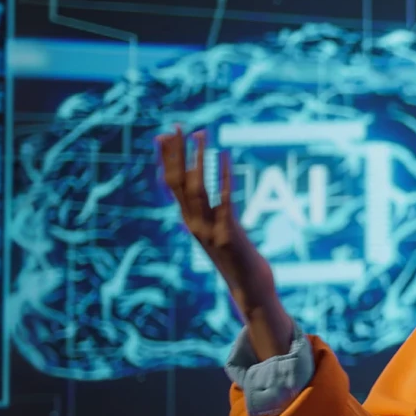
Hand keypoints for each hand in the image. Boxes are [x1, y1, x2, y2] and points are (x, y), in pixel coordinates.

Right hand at [157, 126, 292, 358]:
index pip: (172, 185)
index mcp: (190, 221)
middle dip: (176, 154)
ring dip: (199, 159)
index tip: (165, 135)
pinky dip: (224, 177)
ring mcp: (209, 230)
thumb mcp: (218, 231)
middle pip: (178, 183)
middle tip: (176, 126)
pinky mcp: (229, 235)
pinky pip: (224, 200)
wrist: (250, 289)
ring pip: (196, 189)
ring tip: (201, 134)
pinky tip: (226, 156)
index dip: (167, 160)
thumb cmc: (239, 257)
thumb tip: (205, 191)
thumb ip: (210, 212)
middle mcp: (194, 224)